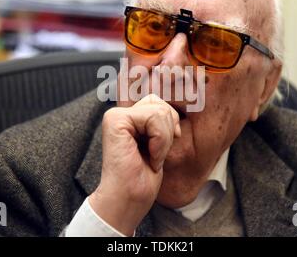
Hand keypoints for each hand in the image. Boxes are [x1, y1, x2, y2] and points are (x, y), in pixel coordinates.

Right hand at [89, 94, 180, 235]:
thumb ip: (160, 119)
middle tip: (155, 155)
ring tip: (151, 157)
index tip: (160, 150)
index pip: (160, 104)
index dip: (169, 127)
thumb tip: (180, 97)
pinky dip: (160, 142)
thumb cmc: (143, 178)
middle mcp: (119, 114)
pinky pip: (154, 118)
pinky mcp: (115, 120)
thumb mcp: (160, 142)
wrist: (129, 199)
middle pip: (160, 104)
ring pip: (160, 111)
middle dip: (168, 132)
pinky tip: (148, 157)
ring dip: (164, 140)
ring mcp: (115, 115)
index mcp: (128, 118)